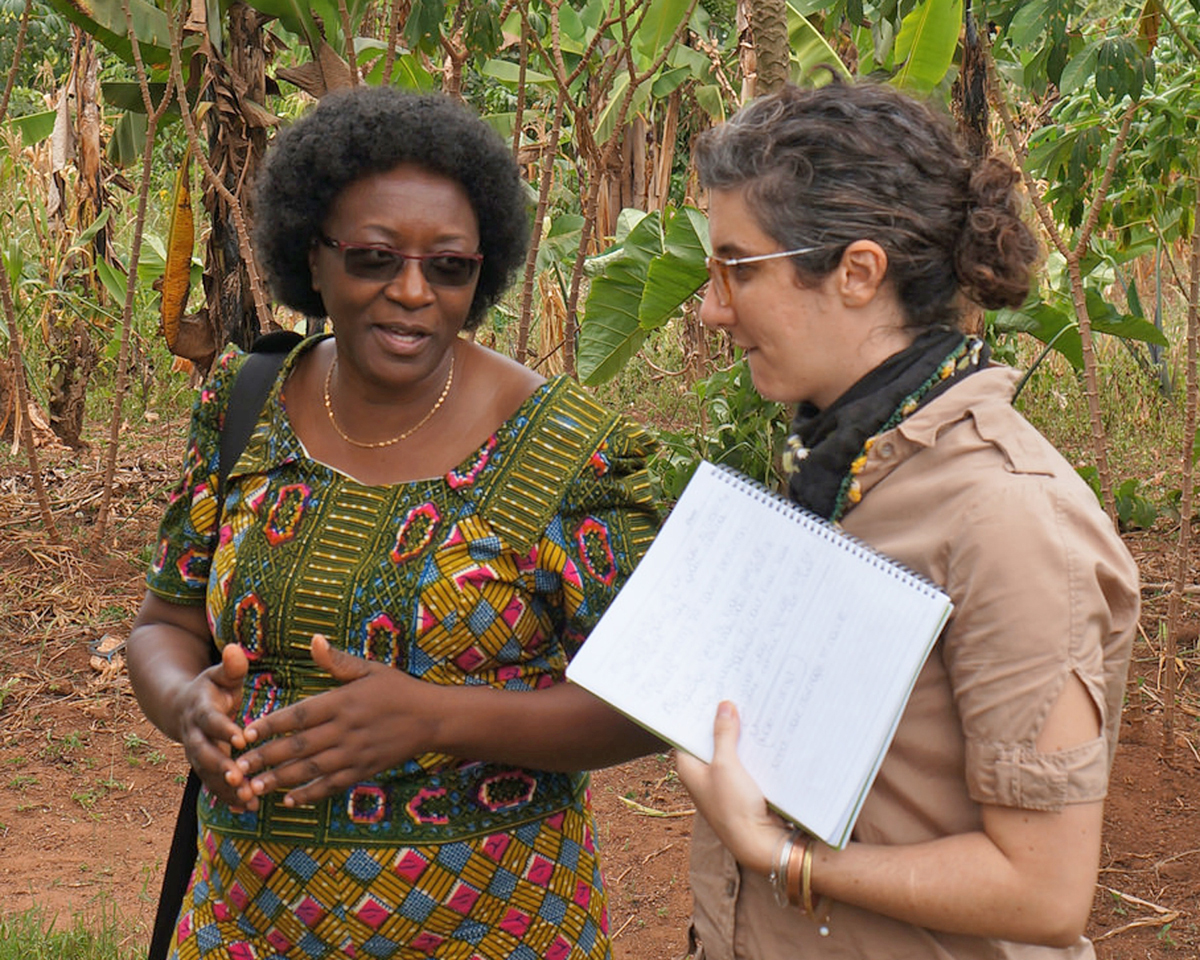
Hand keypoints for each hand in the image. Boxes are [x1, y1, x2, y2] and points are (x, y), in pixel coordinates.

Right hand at [176, 643, 249, 808]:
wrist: (182, 708)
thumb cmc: (212, 688)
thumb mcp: (220, 674)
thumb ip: (231, 666)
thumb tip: (235, 649)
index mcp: (201, 710)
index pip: (211, 721)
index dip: (224, 729)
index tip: (241, 739)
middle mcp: (195, 735)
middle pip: (204, 754)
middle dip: (221, 768)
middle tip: (239, 781)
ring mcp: (197, 754)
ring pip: (208, 775)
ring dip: (226, 790)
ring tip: (248, 801)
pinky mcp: (204, 768)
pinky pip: (213, 786)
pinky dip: (228, 799)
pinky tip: (248, 810)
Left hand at [231, 635, 436, 807]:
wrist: (433, 719)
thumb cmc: (399, 690)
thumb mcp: (371, 669)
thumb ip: (338, 661)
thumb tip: (313, 640)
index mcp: (343, 702)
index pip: (299, 715)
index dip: (271, 726)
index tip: (246, 733)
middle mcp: (346, 730)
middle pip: (298, 747)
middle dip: (265, 758)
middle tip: (236, 768)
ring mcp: (354, 753)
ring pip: (310, 770)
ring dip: (279, 780)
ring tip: (252, 788)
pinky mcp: (363, 770)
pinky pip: (332, 785)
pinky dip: (310, 794)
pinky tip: (289, 800)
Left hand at [675, 701, 784, 875]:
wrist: (758, 844)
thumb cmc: (733, 807)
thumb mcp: (726, 764)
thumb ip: (723, 734)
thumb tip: (723, 706)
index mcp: (688, 768)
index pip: (687, 734)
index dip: (696, 714)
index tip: (706, 692)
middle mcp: (702, 775)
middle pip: (709, 740)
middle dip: (720, 721)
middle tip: (731, 694)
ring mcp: (721, 783)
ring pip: (728, 750)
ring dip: (737, 734)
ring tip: (748, 707)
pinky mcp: (740, 788)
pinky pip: (743, 761)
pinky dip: (749, 749)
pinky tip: (761, 733)